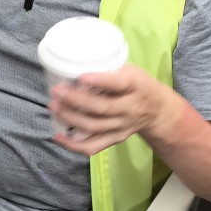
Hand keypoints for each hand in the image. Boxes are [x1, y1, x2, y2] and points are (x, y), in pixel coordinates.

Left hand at [48, 64, 178, 156]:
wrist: (157, 110)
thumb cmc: (136, 84)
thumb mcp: (130, 70)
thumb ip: (108, 69)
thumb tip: (74, 64)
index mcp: (135, 86)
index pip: (119, 84)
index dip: (100, 81)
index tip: (81, 77)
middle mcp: (129, 108)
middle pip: (101, 108)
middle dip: (75, 100)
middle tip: (56, 91)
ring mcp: (122, 126)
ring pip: (94, 126)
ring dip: (70, 118)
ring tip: (53, 106)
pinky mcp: (115, 139)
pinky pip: (93, 146)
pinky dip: (73, 144)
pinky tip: (58, 136)